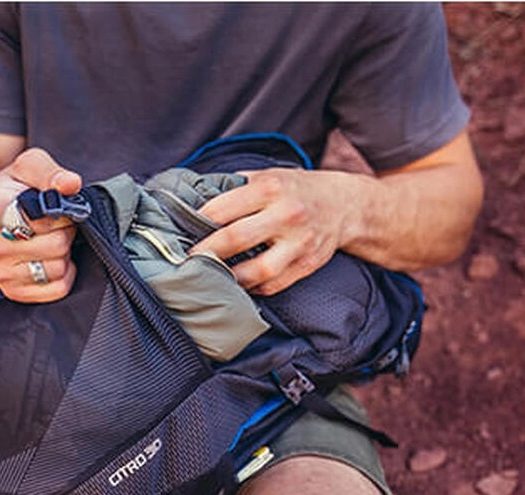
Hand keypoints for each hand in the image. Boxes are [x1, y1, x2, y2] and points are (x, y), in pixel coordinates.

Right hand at [0, 148, 82, 302]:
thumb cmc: (12, 190)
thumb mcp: (26, 167)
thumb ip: (49, 172)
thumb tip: (72, 185)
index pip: (44, 219)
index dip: (60, 211)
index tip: (54, 205)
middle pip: (56, 245)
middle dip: (65, 231)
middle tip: (58, 223)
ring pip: (58, 269)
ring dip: (64, 253)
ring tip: (52, 239)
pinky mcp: (13, 292)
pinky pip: (57, 289)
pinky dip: (64, 274)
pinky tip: (52, 258)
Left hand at [191, 168, 358, 294]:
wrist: (344, 205)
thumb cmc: (294, 190)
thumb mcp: (268, 176)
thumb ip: (235, 188)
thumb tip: (193, 202)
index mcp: (270, 187)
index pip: (223, 209)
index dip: (197, 223)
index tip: (180, 233)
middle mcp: (286, 214)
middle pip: (236, 238)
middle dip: (206, 252)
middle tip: (187, 261)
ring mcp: (300, 242)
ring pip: (258, 270)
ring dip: (230, 278)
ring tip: (211, 278)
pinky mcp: (308, 264)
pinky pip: (274, 284)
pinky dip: (252, 288)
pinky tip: (238, 284)